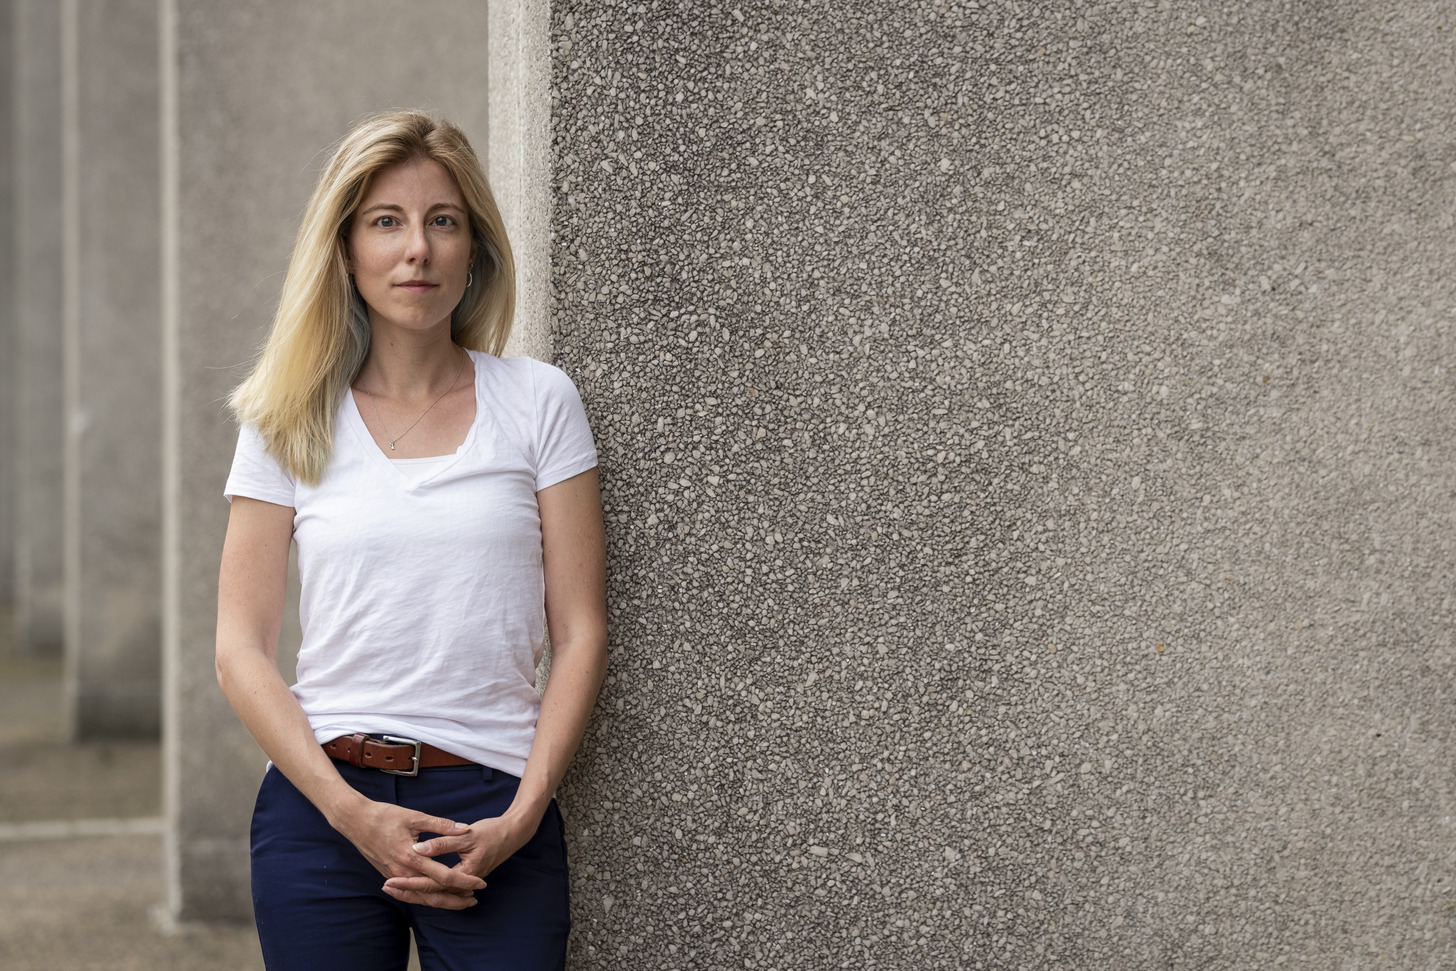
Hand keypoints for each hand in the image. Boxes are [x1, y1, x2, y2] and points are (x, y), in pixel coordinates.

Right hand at [332, 798, 485, 909]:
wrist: (355, 821)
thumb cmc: (384, 815)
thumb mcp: (415, 816)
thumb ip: (441, 825)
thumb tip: (465, 828)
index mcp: (412, 857)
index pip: (444, 877)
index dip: (464, 882)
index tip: (480, 884)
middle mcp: (403, 872)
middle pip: (433, 895)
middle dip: (455, 900)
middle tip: (473, 900)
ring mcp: (395, 876)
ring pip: (421, 898)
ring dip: (442, 901)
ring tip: (460, 901)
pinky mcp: (390, 875)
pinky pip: (411, 893)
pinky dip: (426, 897)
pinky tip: (437, 896)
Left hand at [381, 812, 535, 904]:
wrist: (514, 834)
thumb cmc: (493, 832)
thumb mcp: (467, 835)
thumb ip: (442, 841)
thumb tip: (419, 847)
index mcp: (463, 872)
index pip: (432, 884)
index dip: (410, 883)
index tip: (391, 880)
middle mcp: (464, 882)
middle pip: (432, 895)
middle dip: (408, 892)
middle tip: (386, 887)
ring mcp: (464, 882)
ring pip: (436, 895)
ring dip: (415, 892)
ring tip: (394, 888)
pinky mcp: (464, 878)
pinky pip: (442, 889)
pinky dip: (426, 888)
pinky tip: (414, 884)